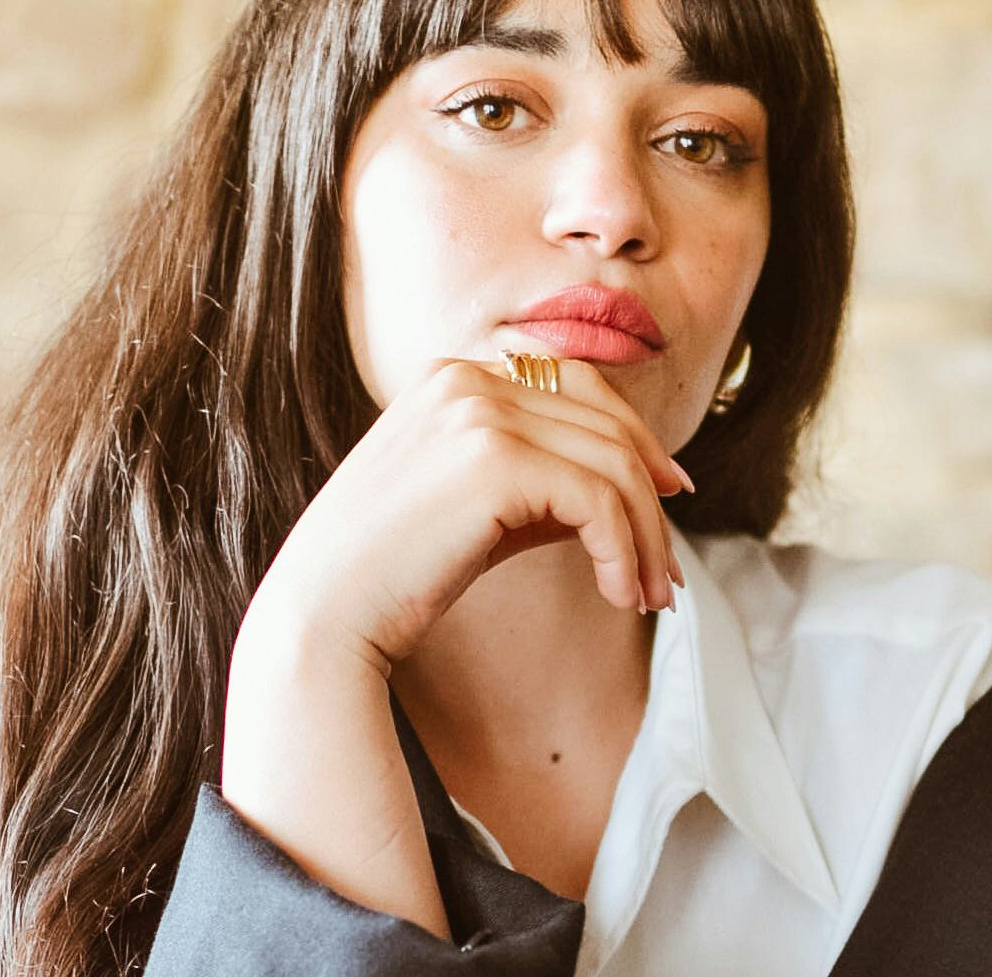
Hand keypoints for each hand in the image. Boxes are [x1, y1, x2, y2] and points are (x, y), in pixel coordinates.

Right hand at [253, 354, 689, 670]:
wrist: (323, 616)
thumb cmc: (392, 573)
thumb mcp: (473, 504)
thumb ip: (538, 478)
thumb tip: (628, 489)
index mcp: (453, 375)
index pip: (577, 385)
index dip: (636, 438)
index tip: (669, 494)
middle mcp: (466, 378)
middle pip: (606, 420)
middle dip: (651, 495)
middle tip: (666, 568)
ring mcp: (478, 412)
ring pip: (613, 462)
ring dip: (645, 535)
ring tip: (647, 595)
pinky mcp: (494, 459)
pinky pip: (598, 499)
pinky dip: (622, 549)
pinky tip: (617, 592)